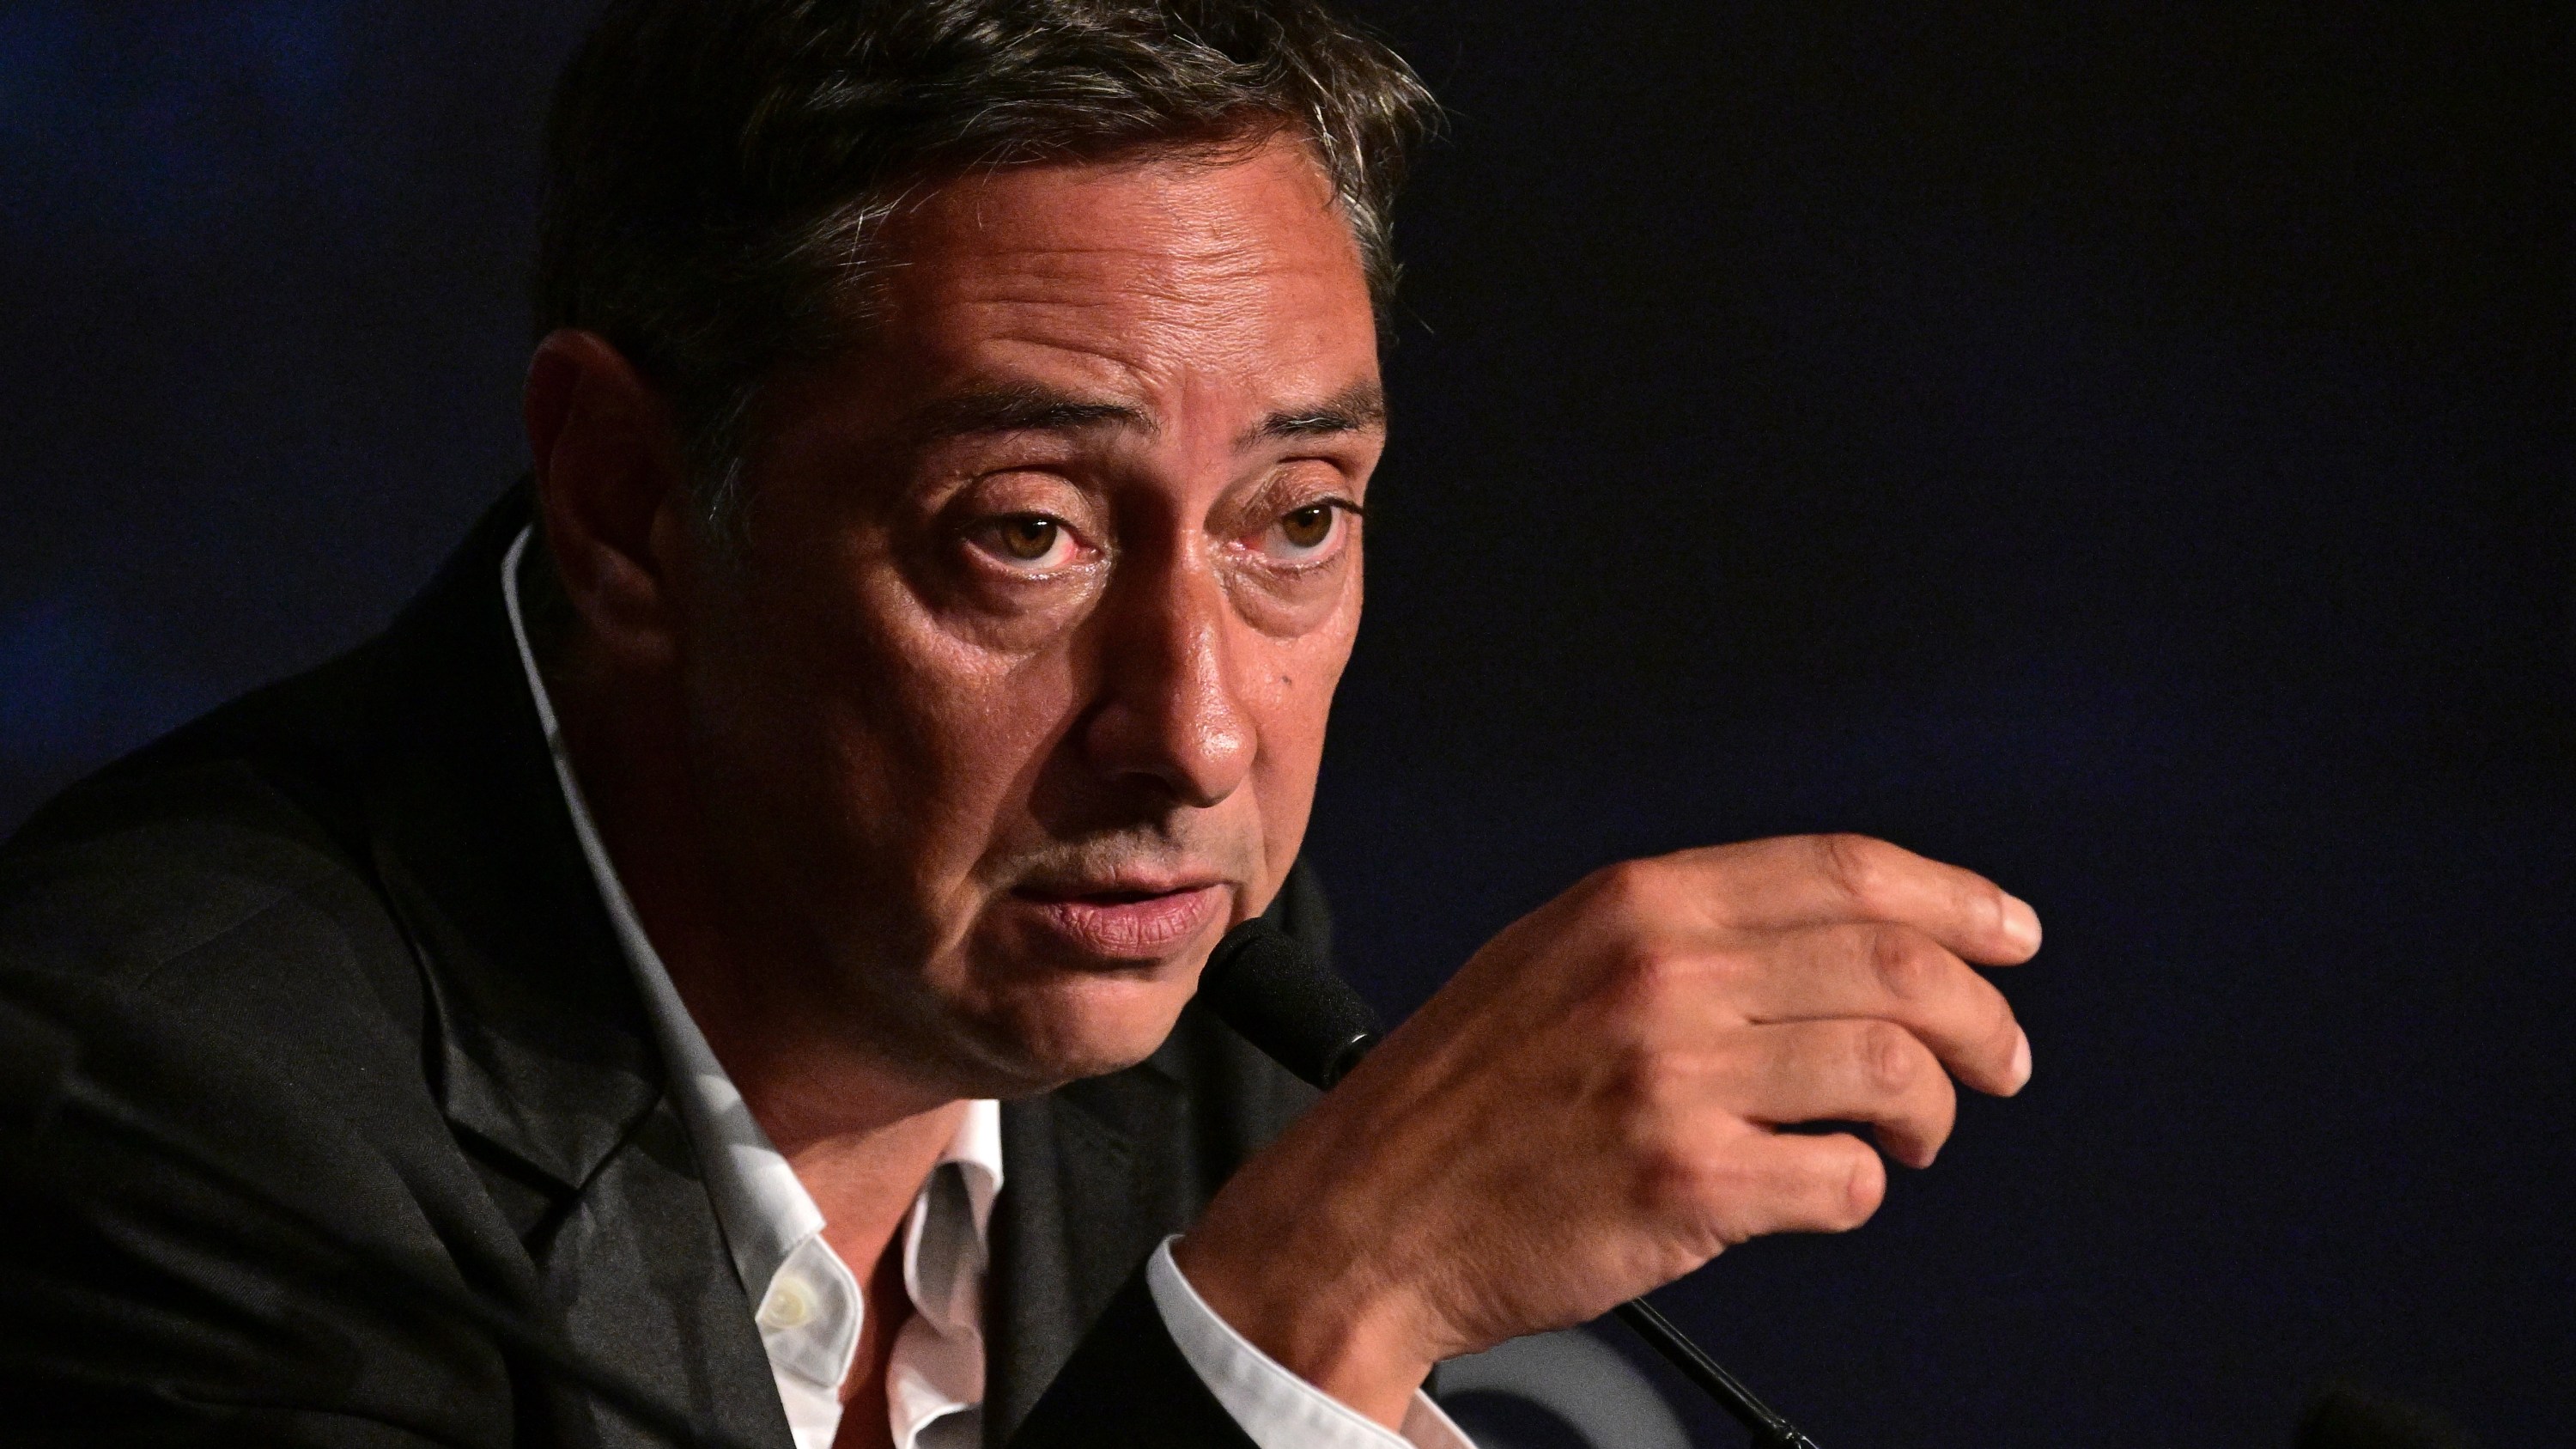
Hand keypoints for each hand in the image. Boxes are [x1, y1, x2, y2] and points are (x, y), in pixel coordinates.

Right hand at [1173, 834, 2040, 1426]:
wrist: (1370, 1213)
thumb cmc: (1466, 1098)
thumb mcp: (1558, 959)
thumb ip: (1685, 933)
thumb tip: (1840, 937)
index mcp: (1637, 903)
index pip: (1845, 872)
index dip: (1956, 900)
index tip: (2009, 935)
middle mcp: (1663, 974)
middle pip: (1897, 967)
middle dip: (1982, 1018)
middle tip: (2001, 1060)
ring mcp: (1676, 1079)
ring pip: (1893, 1072)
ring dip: (1936, 1112)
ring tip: (1919, 1136)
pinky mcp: (1686, 1186)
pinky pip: (1844, 1183)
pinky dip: (1861, 1190)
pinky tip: (1824, 1188)